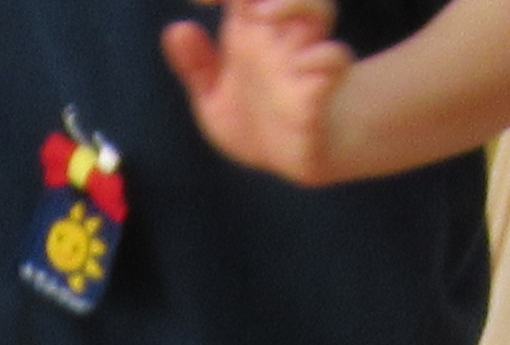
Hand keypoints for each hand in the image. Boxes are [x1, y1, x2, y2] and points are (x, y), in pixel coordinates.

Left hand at [167, 0, 363, 181]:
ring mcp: (304, 59)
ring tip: (263, 15)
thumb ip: (196, 68)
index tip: (201, 3)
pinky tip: (299, 66)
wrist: (299, 163)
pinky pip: (333, 61)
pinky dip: (323, 57)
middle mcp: (281, 36)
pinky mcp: (321, 90)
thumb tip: (176, 30)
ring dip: (294, 4)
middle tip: (245, 6)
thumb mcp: (215, 100)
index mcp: (250, 31)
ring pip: (318, 9)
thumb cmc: (257, 122)